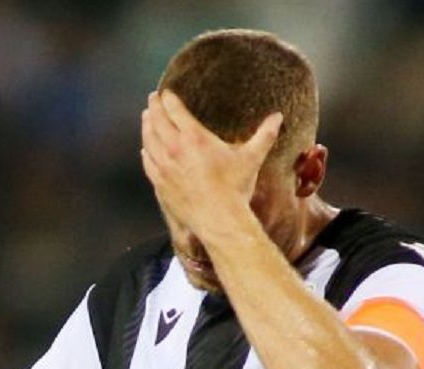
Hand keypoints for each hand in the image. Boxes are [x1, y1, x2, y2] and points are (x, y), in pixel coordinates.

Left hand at [140, 89, 281, 240]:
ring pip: (148, 140)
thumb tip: (278, 118)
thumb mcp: (251, 158)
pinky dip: (145, 152)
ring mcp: (164, 167)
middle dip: (154, 107)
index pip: (174, 109)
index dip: (168, 98)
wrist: (219, 220)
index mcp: (194, 137)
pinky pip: (148, 163)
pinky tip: (145, 149)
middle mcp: (174, 148)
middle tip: (153, 99)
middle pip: (157, 120)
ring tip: (146, 117)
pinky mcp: (159, 184)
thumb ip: (264, 135)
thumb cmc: (235, 189)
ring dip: (146, 126)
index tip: (166, 93)